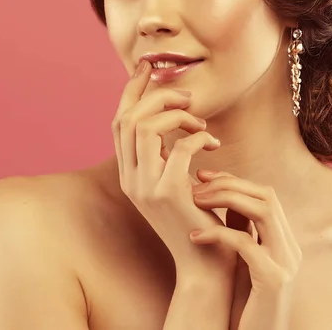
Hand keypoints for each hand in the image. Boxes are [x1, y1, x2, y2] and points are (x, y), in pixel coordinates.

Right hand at [111, 60, 234, 270]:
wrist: (203, 263)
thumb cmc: (195, 218)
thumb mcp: (172, 181)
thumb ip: (163, 153)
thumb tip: (169, 115)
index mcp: (128, 174)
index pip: (119, 122)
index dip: (130, 91)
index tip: (146, 68)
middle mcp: (129, 179)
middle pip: (128, 118)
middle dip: (156, 97)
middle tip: (187, 97)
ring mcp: (144, 187)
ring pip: (145, 127)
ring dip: (176, 115)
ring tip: (200, 122)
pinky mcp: (167, 193)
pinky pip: (179, 147)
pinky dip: (197, 137)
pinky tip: (212, 145)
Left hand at [189, 171, 301, 329]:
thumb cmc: (244, 302)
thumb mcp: (242, 259)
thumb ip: (239, 230)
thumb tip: (214, 195)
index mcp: (283, 240)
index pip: (264, 194)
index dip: (233, 179)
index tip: (203, 175)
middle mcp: (290, 247)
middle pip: (266, 195)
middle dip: (228, 183)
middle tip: (196, 186)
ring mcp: (285, 263)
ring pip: (262, 210)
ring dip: (225, 198)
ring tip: (195, 201)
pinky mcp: (273, 281)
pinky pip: (246, 244)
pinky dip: (218, 233)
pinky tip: (194, 236)